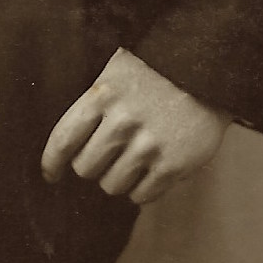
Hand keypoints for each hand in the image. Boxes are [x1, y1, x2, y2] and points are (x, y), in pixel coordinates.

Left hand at [41, 48, 229, 205]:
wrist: (212, 67)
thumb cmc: (159, 68)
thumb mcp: (118, 72)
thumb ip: (95, 104)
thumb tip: (71, 145)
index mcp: (102, 96)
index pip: (63, 139)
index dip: (51, 163)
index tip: (51, 175)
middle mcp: (122, 122)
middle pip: (86, 168)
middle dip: (93, 165)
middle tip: (108, 156)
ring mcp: (148, 145)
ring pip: (112, 185)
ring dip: (119, 178)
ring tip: (133, 161)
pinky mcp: (173, 164)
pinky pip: (143, 195)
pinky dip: (142, 189)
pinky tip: (150, 172)